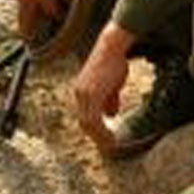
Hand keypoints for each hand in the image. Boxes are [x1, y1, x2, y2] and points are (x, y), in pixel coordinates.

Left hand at [70, 23, 134, 152]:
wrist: (112, 48)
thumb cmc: (114, 62)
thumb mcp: (112, 84)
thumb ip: (109, 99)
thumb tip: (111, 114)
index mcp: (82, 92)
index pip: (85, 115)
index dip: (94, 128)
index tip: (105, 138)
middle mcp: (79, 94)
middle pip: (84, 122)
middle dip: (96, 136)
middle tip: (108, 146)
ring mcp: (83, 95)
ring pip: (88, 124)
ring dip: (99, 137)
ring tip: (110, 145)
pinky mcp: (91, 95)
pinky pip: (94, 120)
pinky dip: (102, 132)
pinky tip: (111, 139)